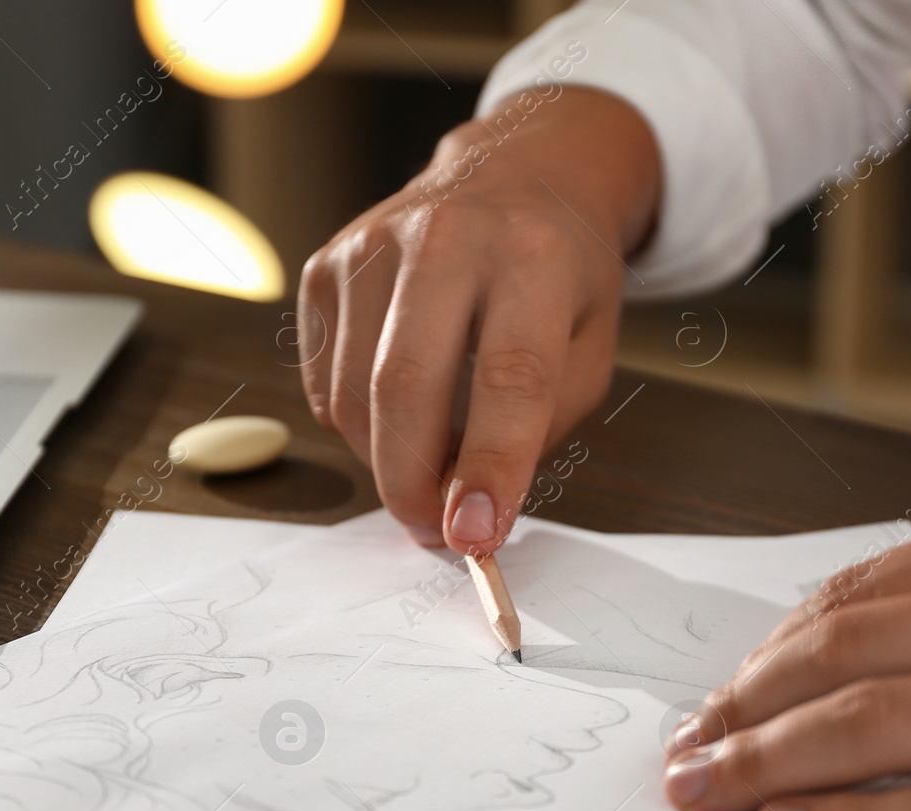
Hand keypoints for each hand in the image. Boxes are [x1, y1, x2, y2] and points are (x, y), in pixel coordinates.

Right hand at [296, 88, 659, 553]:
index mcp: (534, 257)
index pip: (509, 377)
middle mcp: (447, 236)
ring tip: (426, 466)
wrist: (517, 174)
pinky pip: (324, 380)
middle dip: (412, 483)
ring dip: (384, 460)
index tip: (476, 536)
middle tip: (432, 530)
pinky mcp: (327, 263)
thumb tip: (467, 515)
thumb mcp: (587, 349)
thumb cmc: (559, 277)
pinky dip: (356, 422)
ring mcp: (373, 243)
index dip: (491, 467)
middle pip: (406, 386)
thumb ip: (536, 431)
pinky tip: (397, 408)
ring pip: (354, 393)